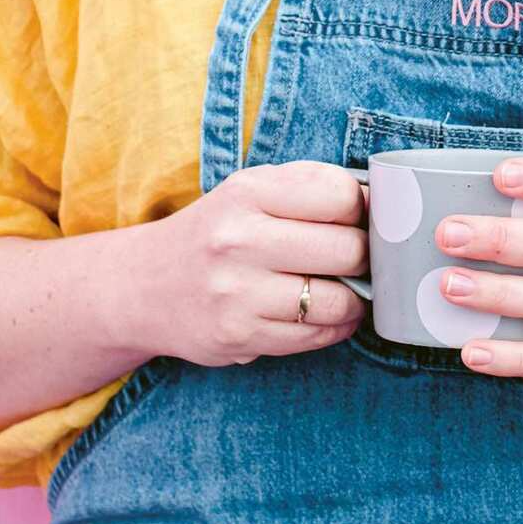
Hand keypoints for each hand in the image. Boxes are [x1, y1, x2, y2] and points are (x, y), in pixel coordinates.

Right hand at [136, 161, 368, 368]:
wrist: (144, 286)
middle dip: (365, 256)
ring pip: (337, 301)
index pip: (339, 195)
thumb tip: (378, 200)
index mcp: (248, 192)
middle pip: (346, 250)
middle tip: (360, 258)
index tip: (362, 218)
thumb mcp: (252, 190)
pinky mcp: (238, 337)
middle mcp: (239, 240)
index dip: (363, 209)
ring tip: (350, 290)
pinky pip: (315, 337)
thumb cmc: (218, 231)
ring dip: (356, 299)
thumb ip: (310, 185)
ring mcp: (237, 293)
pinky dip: (336, 326)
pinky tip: (330, 314)